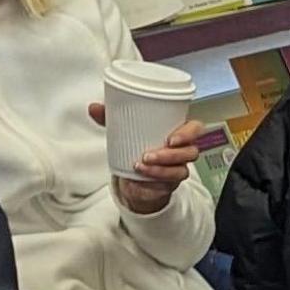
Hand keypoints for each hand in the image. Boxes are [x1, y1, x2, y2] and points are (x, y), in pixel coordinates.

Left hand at [87, 100, 207, 216]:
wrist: (134, 177)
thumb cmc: (135, 149)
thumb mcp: (123, 132)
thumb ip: (110, 119)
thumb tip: (94, 107)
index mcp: (177, 132)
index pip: (195, 129)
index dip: (188, 133)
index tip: (171, 138)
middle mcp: (182, 150)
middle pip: (191, 151)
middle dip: (172, 154)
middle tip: (149, 153)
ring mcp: (178, 168)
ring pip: (180, 169)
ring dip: (160, 167)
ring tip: (140, 163)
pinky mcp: (169, 183)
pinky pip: (168, 182)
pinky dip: (153, 177)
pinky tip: (140, 174)